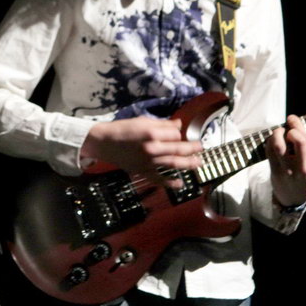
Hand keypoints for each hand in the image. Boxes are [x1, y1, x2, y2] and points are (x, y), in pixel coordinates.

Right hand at [80, 116, 202, 175]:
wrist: (104, 143)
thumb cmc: (123, 129)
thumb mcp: (142, 121)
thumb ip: (162, 124)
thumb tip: (179, 125)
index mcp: (152, 133)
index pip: (175, 134)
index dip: (178, 133)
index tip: (178, 134)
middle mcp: (152, 148)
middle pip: (178, 149)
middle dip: (192, 148)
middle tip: (201, 148)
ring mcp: (149, 161)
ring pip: (173, 163)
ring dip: (188, 164)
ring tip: (199, 163)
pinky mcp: (143, 171)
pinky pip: (159, 179)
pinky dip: (170, 183)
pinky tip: (180, 184)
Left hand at [266, 115, 305, 206]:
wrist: (294, 198)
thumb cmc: (305, 176)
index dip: (298, 125)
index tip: (292, 118)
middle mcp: (303, 166)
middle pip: (297, 139)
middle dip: (291, 128)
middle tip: (287, 127)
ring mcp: (288, 169)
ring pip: (279, 144)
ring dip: (277, 134)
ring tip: (279, 134)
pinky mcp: (275, 171)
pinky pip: (269, 151)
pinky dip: (269, 141)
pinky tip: (272, 141)